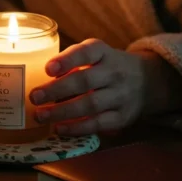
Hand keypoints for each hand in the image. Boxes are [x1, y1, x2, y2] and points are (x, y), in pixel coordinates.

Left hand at [29, 39, 155, 135]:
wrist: (147, 81)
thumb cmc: (107, 67)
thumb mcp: (96, 55)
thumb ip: (72, 62)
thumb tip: (37, 76)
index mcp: (104, 53)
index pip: (87, 52)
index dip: (67, 60)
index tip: (48, 69)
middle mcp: (115, 72)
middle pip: (85, 81)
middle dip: (57, 90)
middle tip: (34, 97)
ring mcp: (120, 95)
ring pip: (91, 104)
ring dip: (63, 112)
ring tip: (40, 115)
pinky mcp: (122, 116)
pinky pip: (98, 123)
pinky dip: (77, 127)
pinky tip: (59, 128)